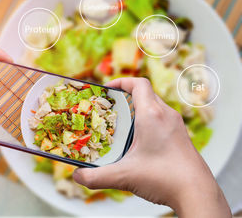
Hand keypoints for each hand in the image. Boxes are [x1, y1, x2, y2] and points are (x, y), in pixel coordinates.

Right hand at [73, 78, 229, 216]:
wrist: (197, 193)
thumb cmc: (166, 178)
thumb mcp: (125, 176)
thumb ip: (96, 176)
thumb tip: (77, 176)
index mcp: (151, 115)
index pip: (138, 84)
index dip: (121, 82)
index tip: (107, 89)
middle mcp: (165, 115)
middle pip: (145, 94)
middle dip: (125, 97)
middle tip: (110, 109)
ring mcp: (175, 125)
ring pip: (154, 106)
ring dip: (137, 110)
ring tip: (121, 124)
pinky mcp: (180, 136)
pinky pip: (161, 119)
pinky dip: (147, 122)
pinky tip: (138, 142)